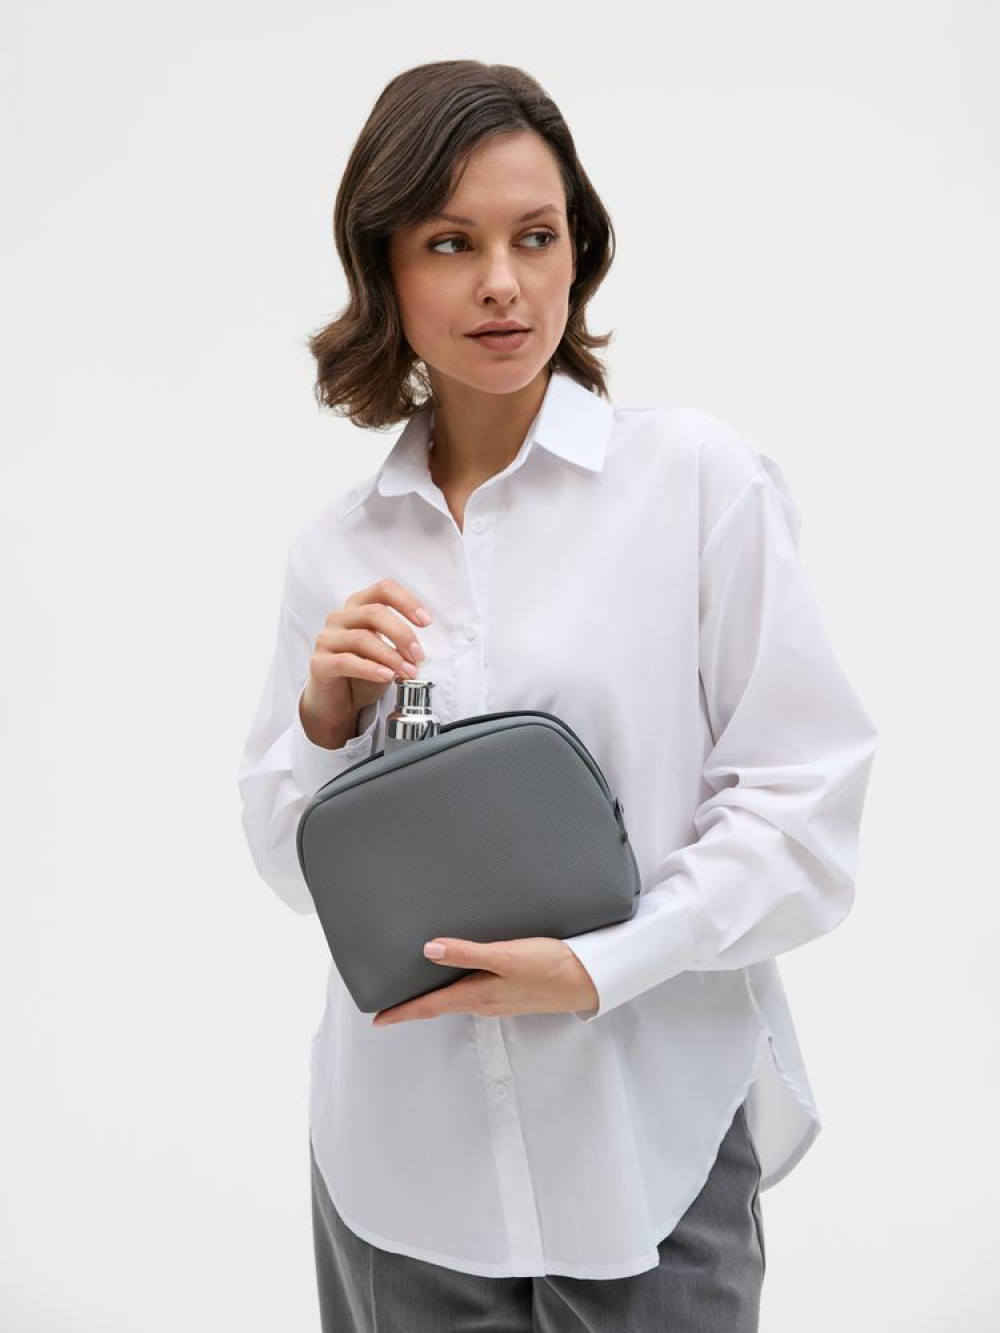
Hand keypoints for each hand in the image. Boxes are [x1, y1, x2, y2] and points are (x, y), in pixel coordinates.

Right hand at [300, 579, 432, 744]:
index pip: (384, 589)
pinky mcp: (319, 663)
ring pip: (362, 638)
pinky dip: (370, 669)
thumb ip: (401, 643)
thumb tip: (421, 649)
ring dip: (391, 656)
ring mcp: (327, 639)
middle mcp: (340, 617)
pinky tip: (386, 676)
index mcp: (358, 606)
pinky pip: (346, 662)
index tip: (426, 621)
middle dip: (402, 634)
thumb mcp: (387, 651)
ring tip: (407, 672)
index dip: (407, 602)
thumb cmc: (363, 672)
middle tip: (418, 655)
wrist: (337, 702)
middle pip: (374, 612)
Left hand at [371, 937, 598, 1025]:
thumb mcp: (506, 956)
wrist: (588, 981)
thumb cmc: (551, 967)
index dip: (402, 1012)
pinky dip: (457, 988)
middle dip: (415, 1006)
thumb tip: (429, 951)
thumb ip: (467, 953)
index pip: (430, 1006)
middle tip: (391, 1004)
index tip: (378, 1019)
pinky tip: (459, 976)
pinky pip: (475, 993)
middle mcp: (485, 1002)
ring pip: (457, 999)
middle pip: (440, 1005)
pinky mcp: (512, 992)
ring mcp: (499, 1000)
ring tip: (418, 988)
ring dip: (435, 997)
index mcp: (478, 995)